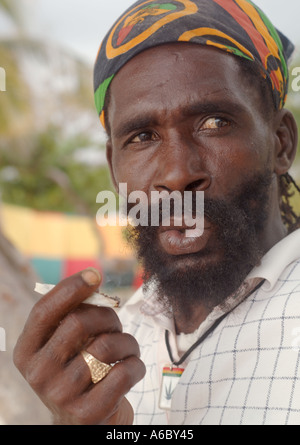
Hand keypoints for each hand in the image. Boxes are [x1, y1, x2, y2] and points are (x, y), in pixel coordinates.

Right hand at [13, 268, 145, 424]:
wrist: (85, 424)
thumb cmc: (80, 373)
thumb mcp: (65, 347)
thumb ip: (72, 317)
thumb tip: (94, 279)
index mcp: (27, 352)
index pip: (44, 311)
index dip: (71, 288)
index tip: (94, 274)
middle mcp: (37, 374)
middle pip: (78, 322)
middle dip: (108, 316)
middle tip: (117, 325)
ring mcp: (61, 395)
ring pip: (106, 346)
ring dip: (127, 341)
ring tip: (129, 349)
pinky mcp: (88, 413)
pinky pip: (124, 372)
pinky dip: (137, 365)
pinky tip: (132, 369)